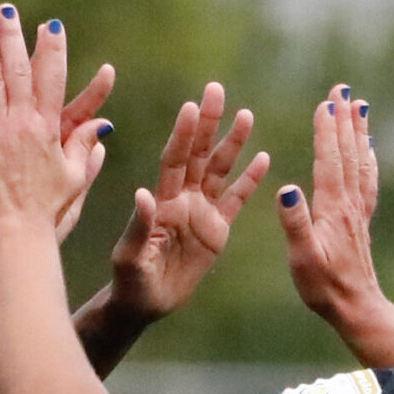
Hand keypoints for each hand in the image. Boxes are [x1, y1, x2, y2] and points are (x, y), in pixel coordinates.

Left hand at [0, 6, 106, 236]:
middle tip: (8, 10)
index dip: (52, 49)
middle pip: (17, 69)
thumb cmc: (49, 210)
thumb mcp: (73, 178)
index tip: (51, 25)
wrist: (17, 232)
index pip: (52, 78)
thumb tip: (103, 128)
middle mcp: (21, 123)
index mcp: (48, 128)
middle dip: (13, 36)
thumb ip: (85, 149)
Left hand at [105, 83, 270, 321]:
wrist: (144, 304)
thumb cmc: (130, 282)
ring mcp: (201, 212)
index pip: (174, 161)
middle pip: (199, 154)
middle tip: (216, 89)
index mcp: (161, 202)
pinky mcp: (217, 230)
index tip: (192, 107)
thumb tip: (144, 194)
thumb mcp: (130, 258)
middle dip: (208, 123)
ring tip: (245, 114)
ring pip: (220, 170)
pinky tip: (264, 158)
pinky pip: (236, 200)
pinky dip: (250, 180)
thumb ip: (139, 226)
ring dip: (233, 143)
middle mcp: (182, 199)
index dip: (183, 135)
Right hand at [279, 84, 392, 329]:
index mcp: (333, 209)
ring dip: (359, 132)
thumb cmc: (323, 287)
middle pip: (349, 153)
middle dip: (345, 119)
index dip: (327, 130)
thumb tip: (286, 186)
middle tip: (343, 88)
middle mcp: (350, 204)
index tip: (326, 101)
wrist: (355, 308)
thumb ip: (294, 221)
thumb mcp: (301, 257)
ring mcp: (359, 211)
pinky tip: (368, 149)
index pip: (329, 160)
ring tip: (360, 106)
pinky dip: (367, 158)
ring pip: (361, 162)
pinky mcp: (362, 221)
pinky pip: (367, 180)